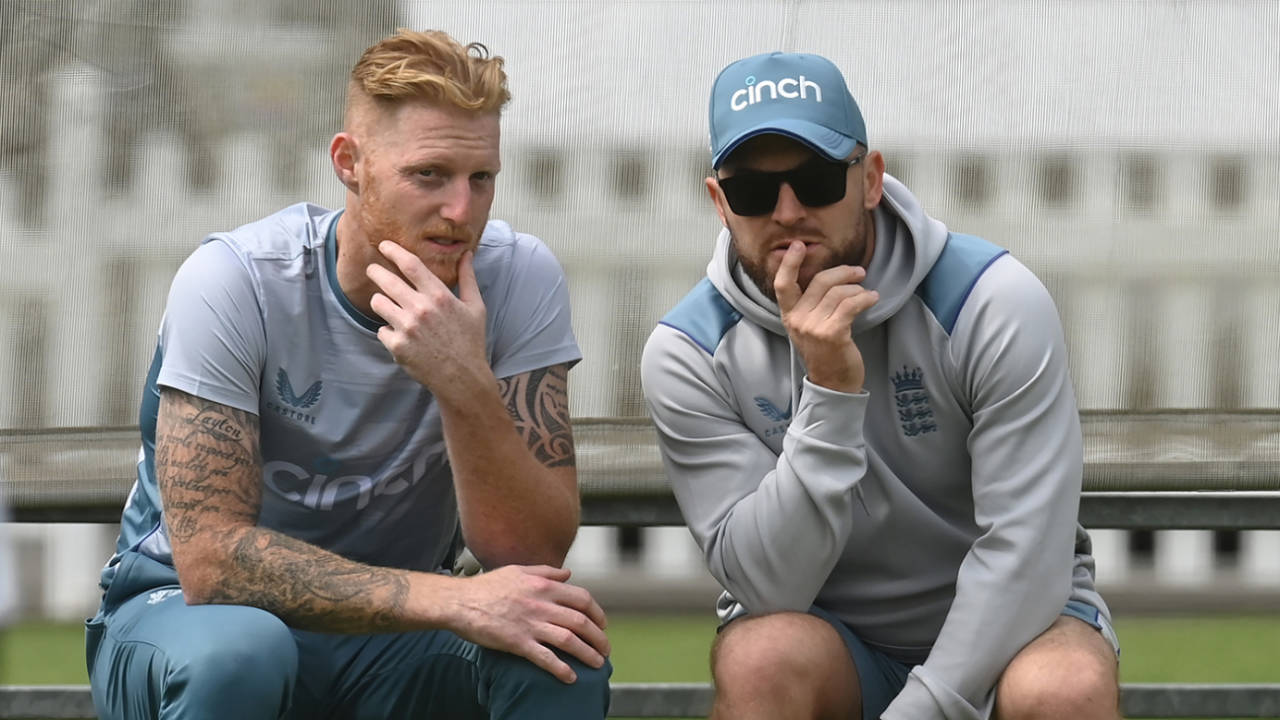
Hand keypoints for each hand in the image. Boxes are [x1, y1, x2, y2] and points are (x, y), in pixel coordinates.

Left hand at [367, 242, 488, 396]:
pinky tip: (401, 336)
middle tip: (372, 270)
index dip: (394, 251)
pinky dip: (388, 331)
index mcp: (440, 296)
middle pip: (386, 280)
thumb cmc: (470, 341)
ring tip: (388, 306)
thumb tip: (467, 254)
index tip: (384, 245)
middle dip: (375, 271)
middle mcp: (421, 309)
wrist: (462, 378)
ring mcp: (406, 328)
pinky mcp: (397, 346)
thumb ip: (468, 279)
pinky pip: (381, 330)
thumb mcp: (475, 307)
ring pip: (378, 303)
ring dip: (381, 301)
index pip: (411, 265)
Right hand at [451, 565, 609, 682]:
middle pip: (581, 621)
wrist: (459, 602)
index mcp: (543, 586)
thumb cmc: (487, 586)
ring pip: (569, 640)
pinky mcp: (517, 643)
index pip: (582, 598)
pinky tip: (570, 677)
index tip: (602, 624)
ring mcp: (530, 624)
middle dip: (599, 637)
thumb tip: (568, 574)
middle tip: (605, 648)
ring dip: (587, 653)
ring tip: (597, 664)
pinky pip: (545, 658)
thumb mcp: (519, 570)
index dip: (598, 613)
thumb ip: (546, 571)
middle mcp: (541, 604)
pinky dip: (560, 669)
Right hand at [774, 241, 878, 392]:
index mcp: (789, 315)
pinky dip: (865, 298)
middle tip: (859, 272)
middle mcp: (798, 320)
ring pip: (839, 292)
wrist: (832, 384)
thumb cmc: (825, 353)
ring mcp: (814, 327)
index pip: (782, 284)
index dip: (790, 263)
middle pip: (820, 281)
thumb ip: (810, 304)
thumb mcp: (808, 327)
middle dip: (843, 272)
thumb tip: (830, 277)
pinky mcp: (832, 334)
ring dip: (858, 289)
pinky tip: (872, 299)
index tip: (798, 246)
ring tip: (867, 293)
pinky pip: (851, 305)